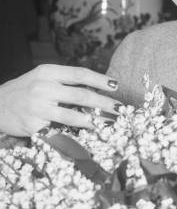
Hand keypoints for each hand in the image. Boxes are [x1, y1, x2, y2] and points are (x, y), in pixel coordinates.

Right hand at [0, 64, 119, 135]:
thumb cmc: (24, 91)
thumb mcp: (41, 78)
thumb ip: (64, 81)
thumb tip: (96, 89)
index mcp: (46, 72)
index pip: (79, 74)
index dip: (100, 80)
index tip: (116, 86)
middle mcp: (43, 88)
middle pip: (81, 95)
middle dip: (104, 103)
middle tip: (120, 108)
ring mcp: (38, 108)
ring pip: (73, 116)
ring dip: (95, 121)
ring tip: (110, 123)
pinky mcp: (34, 126)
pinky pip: (60, 132)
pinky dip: (77, 135)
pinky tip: (89, 136)